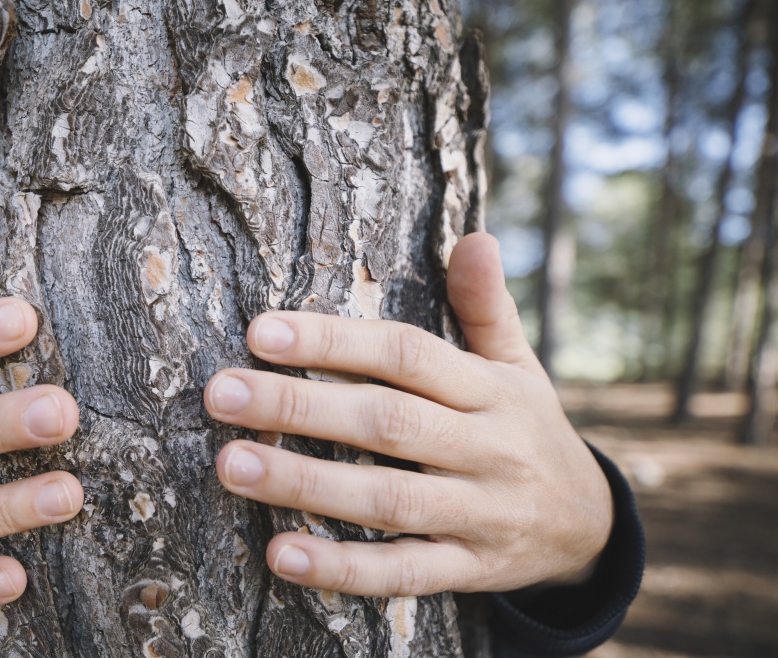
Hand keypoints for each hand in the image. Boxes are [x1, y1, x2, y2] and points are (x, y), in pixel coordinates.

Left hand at [203, 232, 611, 596]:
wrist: (591, 529)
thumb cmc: (526, 430)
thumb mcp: (519, 366)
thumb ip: (487, 307)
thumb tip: (475, 237)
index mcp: (489, 390)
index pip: (405, 354)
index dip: (334, 341)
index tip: (261, 331)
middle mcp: (486, 449)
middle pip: (387, 422)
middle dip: (298, 407)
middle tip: (220, 393)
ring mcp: (479, 515)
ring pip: (386, 499)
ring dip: (304, 485)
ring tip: (230, 465)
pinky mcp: (468, 570)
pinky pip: (402, 573)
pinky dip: (341, 568)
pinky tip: (280, 554)